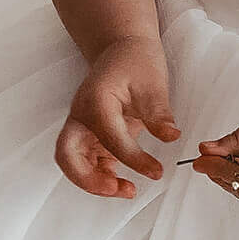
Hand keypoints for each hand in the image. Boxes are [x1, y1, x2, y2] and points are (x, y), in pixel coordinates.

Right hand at [56, 37, 179, 197]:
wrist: (124, 49)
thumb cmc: (136, 61)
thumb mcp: (153, 84)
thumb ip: (159, 113)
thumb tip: (171, 137)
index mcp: (95, 102)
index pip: (110, 138)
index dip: (134, 159)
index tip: (156, 171)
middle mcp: (81, 116)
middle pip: (68, 155)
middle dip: (87, 178)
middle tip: (116, 189)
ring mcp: (83, 127)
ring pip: (74, 162)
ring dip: (93, 182)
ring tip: (126, 190)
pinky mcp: (91, 136)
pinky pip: (87, 161)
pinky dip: (100, 176)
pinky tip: (123, 181)